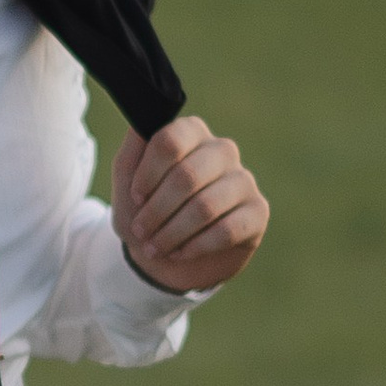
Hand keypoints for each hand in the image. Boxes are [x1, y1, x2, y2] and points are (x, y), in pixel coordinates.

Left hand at [111, 113, 268, 293]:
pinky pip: (227, 230)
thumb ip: (131, 154)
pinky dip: (195, 246)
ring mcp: (243, 180)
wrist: (166, 258)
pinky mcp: (258, 211)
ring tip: (156, 247)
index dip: (148, 174)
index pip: (171, 141)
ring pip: (205, 207)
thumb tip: (140, 127)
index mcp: (191, 133)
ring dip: (172, 233)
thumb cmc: (147, 212)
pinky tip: (181, 252)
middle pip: (186, 176)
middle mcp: (221, 150)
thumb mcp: (128, 185)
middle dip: (157, 210)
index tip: (135, 197)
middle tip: (141, 231)